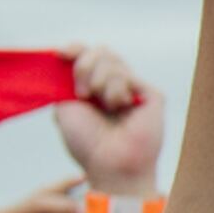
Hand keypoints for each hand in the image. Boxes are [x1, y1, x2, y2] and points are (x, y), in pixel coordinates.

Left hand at [53, 44, 165, 194]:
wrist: (109, 163)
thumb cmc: (87, 143)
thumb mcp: (64, 107)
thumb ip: (64, 79)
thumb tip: (62, 54)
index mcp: (95, 87)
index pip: (88, 54)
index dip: (75, 49)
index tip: (61, 54)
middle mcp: (116, 86)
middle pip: (101, 51)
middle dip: (84, 67)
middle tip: (83, 94)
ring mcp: (135, 89)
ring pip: (113, 60)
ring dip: (100, 82)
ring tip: (104, 106)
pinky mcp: (152, 95)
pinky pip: (127, 75)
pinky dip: (115, 91)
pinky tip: (120, 107)